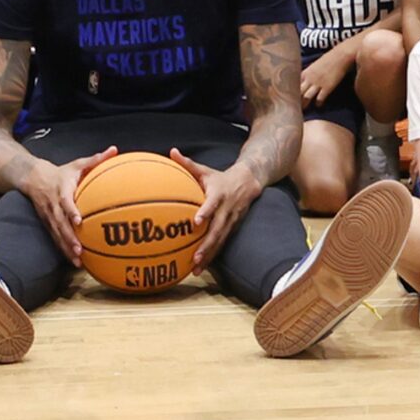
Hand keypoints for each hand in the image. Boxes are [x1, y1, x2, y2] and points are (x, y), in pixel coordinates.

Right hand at [30, 154, 97, 259]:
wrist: (34, 179)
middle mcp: (54, 206)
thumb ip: (95, 159)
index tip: (79, 220)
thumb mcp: (77, 164)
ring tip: (78, 261)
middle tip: (80, 250)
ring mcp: (50, 217)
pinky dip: (64, 250)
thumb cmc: (62, 173)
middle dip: (69, 238)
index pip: (65, 202)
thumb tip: (114, 150)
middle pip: (60, 224)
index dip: (71, 211)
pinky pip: (56, 239)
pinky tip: (75, 262)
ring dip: (67, 248)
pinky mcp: (48, 224)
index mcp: (61, 191)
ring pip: (57, 235)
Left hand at [180, 152, 263, 275]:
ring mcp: (230, 221)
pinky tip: (200, 268)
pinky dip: (212, 256)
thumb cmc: (220, 178)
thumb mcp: (205, 170)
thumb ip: (187, 164)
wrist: (248, 183)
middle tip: (194, 257)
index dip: (205, 212)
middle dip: (206, 245)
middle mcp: (225, 210)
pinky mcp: (231, 229)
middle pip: (216, 229)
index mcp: (218, 195)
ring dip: (209, 255)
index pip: (212, 204)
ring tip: (196, 268)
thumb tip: (171, 151)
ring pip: (219, 241)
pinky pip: (221, 244)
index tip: (196, 222)